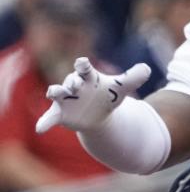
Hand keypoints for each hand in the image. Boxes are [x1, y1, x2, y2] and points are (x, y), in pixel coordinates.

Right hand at [36, 58, 150, 133]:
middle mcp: (74, 85)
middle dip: (72, 81)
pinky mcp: (60, 113)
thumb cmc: (107, 95)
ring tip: (54, 92)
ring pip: (57, 93)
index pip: (84, 68)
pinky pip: (49, 118)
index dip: (83, 65)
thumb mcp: (122, 87)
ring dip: (56, 92)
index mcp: (88, 76)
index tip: (82, 62)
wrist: (97, 113)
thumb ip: (134, 78)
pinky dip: (44, 122)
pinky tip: (39, 129)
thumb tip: (147, 69)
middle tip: (75, 84)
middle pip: (71, 80)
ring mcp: (65, 99)